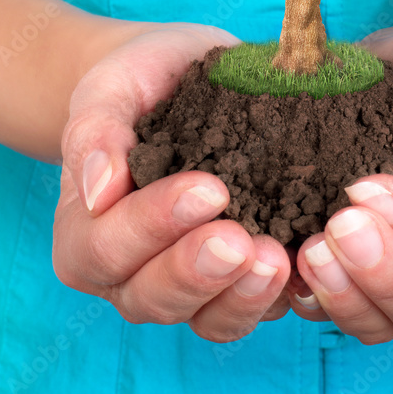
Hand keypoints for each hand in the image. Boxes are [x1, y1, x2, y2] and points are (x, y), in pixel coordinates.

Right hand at [52, 23, 292, 341]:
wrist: (188, 74)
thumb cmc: (141, 81)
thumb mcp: (111, 87)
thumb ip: (96, 131)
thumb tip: (98, 190)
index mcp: (86, 233)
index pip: (106, 248)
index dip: (153, 226)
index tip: (208, 189)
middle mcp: (130, 274)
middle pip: (153, 297)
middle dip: (198, 271)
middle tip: (240, 240)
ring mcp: (187, 285)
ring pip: (208, 318)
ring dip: (242, 296)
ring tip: (278, 260)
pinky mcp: (238, 281)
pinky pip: (255, 309)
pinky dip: (281, 296)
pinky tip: (306, 264)